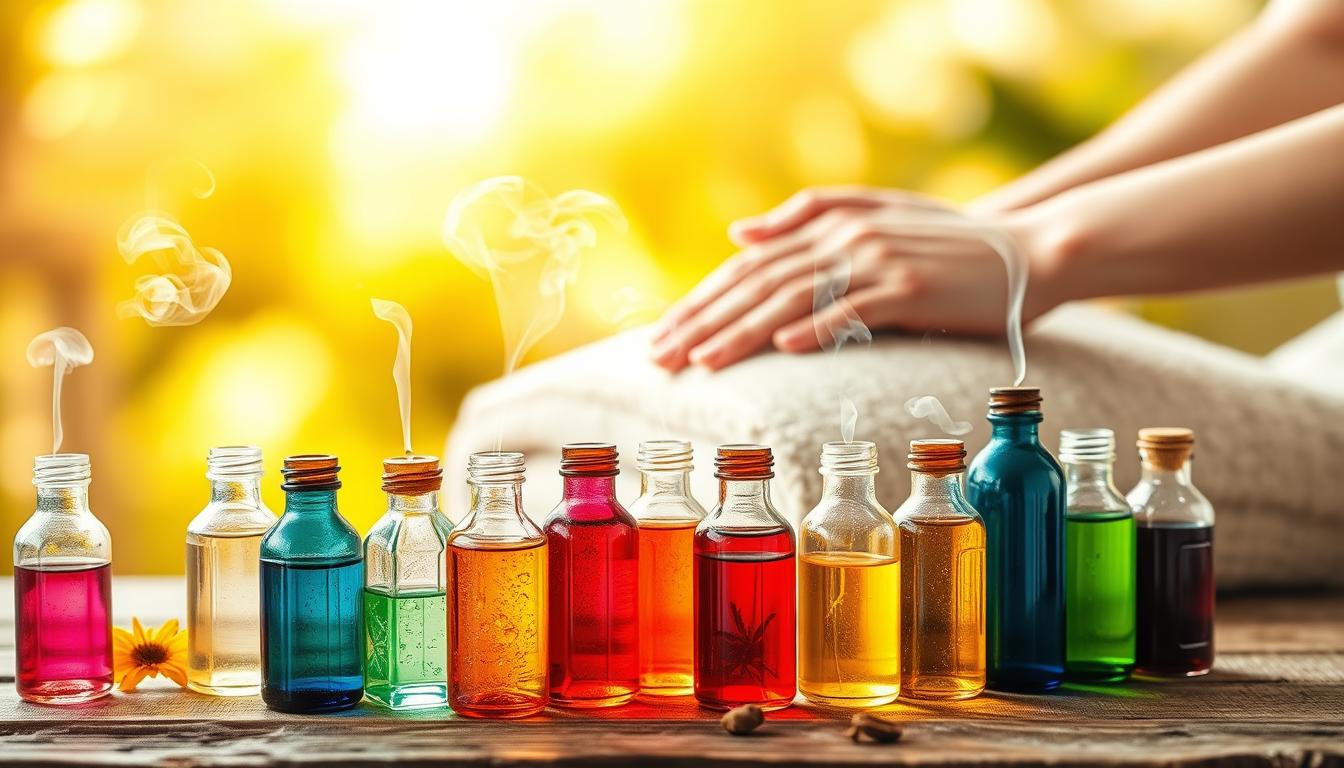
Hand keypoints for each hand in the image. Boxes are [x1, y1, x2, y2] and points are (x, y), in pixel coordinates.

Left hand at [649, 186, 1052, 371]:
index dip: (699, 300)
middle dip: (703, 321)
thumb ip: (806, 219)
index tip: (660, 336)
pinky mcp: (913, 288)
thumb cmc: (941, 246)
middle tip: (660, 358)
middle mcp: (844, 240)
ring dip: (745, 331)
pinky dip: (822, 327)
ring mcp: (878, 262)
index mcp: (828, 227)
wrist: (1025, 249)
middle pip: (758, 282)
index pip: (747, 267)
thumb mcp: (873, 220)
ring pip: (795, 297)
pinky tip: (786, 347)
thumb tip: (740, 234)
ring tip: (704, 362)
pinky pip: (859, 310)